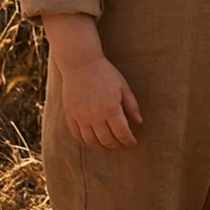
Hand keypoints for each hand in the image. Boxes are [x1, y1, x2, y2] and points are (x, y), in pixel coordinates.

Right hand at [42, 13, 141, 148]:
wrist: (81, 63)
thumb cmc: (105, 73)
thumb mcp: (123, 87)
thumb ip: (132, 106)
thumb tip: (139, 122)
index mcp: (110, 109)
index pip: (122, 134)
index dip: (129, 141)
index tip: (133, 142)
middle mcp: (94, 116)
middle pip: (107, 140)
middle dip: (117, 145)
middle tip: (122, 144)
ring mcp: (81, 116)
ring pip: (91, 141)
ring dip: (101, 146)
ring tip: (109, 144)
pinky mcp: (70, 114)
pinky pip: (77, 134)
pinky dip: (85, 141)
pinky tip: (92, 140)